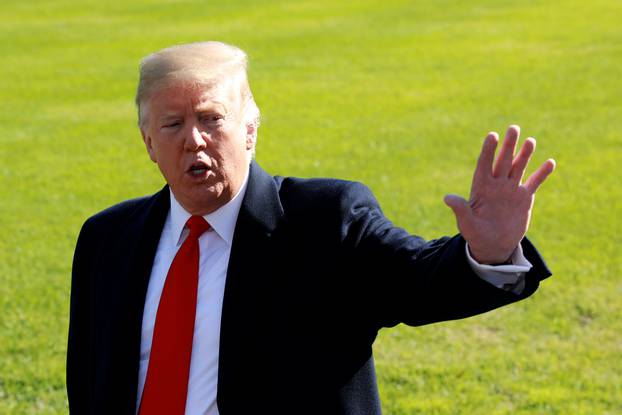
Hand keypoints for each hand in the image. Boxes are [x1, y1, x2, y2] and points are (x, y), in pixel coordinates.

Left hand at [444, 125, 555, 263]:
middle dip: (508, 145)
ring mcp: (511, 190)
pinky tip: (551, 162)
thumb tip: (447, 198)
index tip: (492, 135)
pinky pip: (534, 182)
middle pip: (503, 161)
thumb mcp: (466, 223)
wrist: (493, 245)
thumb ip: (460, 209)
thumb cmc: (475, 234)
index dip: (488, 150)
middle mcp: (496, 185)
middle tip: (513, 128)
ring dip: (524, 154)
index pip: (484, 164)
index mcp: (481, 188)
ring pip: (518, 167)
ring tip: (530, 140)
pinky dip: (542, 173)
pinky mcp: (524, 198)